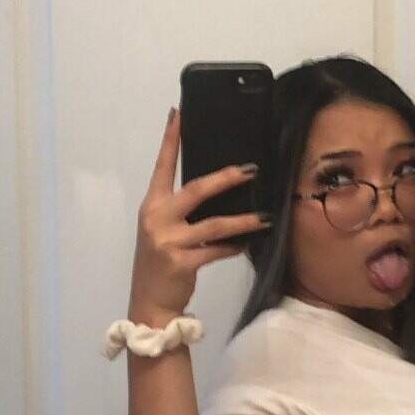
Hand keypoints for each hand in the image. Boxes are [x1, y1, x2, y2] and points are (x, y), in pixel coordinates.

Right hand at [128, 106, 271, 316]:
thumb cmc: (160, 263)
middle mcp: (157, 218)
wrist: (150, 302)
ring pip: (214, 224)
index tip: (178, 113)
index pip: (161, 166)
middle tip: (250, 169)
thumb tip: (217, 190)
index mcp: (152, 205)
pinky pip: (216, 250)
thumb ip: (182, 211)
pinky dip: (234, 247)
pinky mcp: (181, 262)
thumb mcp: (163, 231)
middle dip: (225, 178)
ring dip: (242, 220)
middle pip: (196, 189)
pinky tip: (247, 244)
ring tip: (264, 216)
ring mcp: (168, 241)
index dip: (170, 139)